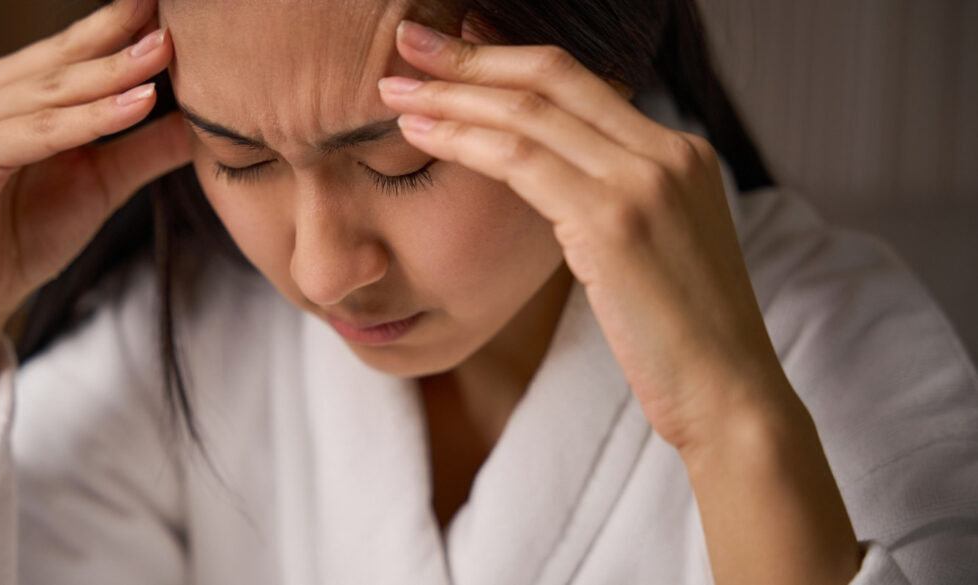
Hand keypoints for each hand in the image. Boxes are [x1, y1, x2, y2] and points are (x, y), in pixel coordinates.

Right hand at [0, 0, 188, 335]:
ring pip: (55, 91)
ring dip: (114, 73)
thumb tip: (204, 122)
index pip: (75, 48)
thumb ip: (147, 148)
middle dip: (123, 34)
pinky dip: (89, 120)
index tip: (175, 9)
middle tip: (175, 13)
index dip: (125, 26)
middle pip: (66, 58)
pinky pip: (38, 133)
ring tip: (165, 53)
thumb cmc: (25, 235)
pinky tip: (137, 105)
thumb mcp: (102, 182)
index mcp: (10, 89)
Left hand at [379, 20, 863, 583]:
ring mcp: (644, 180)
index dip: (510, 57)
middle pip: (552, 76)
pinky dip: (463, 140)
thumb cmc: (681, 337)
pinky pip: (520, 161)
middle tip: (409, 40)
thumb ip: (614, 201)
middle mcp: (666, 151)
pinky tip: (420, 135)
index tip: (459, 45)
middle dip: (471, 55)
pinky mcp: (615, 221)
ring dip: (452, 94)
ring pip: (528, 112)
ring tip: (394, 90)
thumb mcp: (654, 249)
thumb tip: (558, 180)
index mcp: (679, 152)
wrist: (728, 393)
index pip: (582, 81)